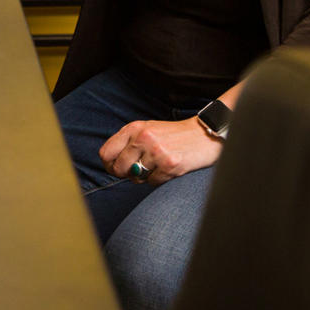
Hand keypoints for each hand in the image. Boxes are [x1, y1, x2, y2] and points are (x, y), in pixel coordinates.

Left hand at [99, 116, 222, 185]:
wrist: (202, 135)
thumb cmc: (173, 135)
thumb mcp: (148, 130)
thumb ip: (129, 142)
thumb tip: (111, 164)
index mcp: (134, 128)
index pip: (106, 152)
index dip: (110, 165)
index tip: (118, 168)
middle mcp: (143, 137)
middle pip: (118, 168)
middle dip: (126, 174)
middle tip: (139, 170)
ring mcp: (156, 151)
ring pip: (135, 177)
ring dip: (144, 176)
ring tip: (157, 165)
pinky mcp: (168, 164)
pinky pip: (152, 182)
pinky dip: (158, 179)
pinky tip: (168, 168)